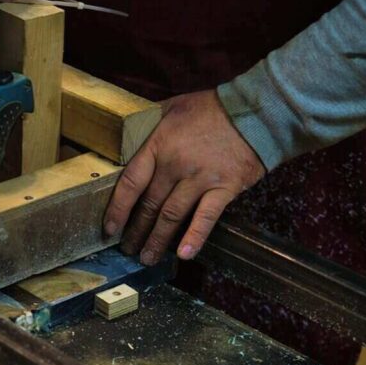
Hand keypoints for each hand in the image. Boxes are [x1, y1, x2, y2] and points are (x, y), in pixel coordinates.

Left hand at [103, 89, 264, 264]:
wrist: (255, 112)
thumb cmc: (212, 108)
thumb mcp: (172, 107)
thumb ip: (150, 124)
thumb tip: (127, 135)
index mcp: (159, 144)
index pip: (131, 182)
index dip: (118, 208)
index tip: (110, 227)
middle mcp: (176, 164)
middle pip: (149, 204)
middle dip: (136, 231)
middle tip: (127, 248)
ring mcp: (200, 178)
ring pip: (172, 215)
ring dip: (158, 240)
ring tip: (147, 257)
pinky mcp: (225, 188)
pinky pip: (206, 217)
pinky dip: (194, 237)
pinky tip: (184, 254)